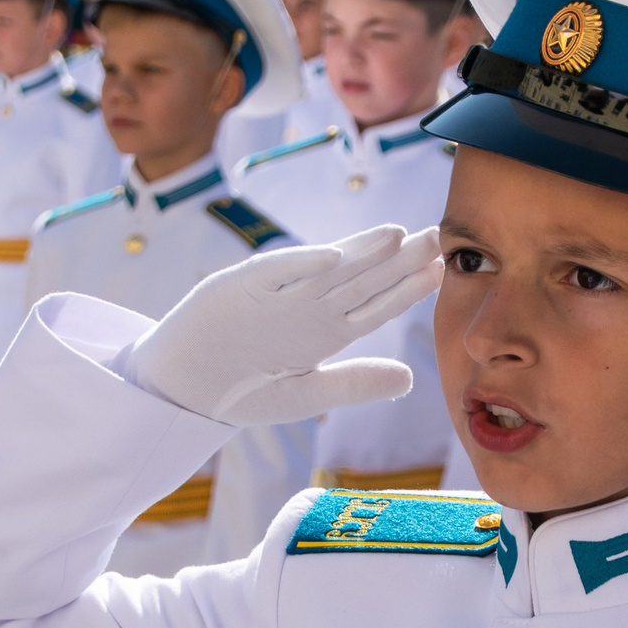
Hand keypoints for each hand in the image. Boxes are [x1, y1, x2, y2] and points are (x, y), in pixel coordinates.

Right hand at [124, 224, 441, 426]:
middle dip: (399, 258)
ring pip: (326, 268)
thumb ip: (355, 384)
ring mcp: (275, 293)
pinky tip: (332, 255)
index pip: (376, 306)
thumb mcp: (305, 393)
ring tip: (398, 234)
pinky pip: (274, 272)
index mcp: (324, 331)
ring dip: (361, 251)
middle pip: (360, 278)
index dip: (409, 288)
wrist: (183, 387)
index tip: (444, 269)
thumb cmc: (243, 390)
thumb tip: (410, 379)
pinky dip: (301, 263)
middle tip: (438, 235)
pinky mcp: (239, 286)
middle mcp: (306, 306)